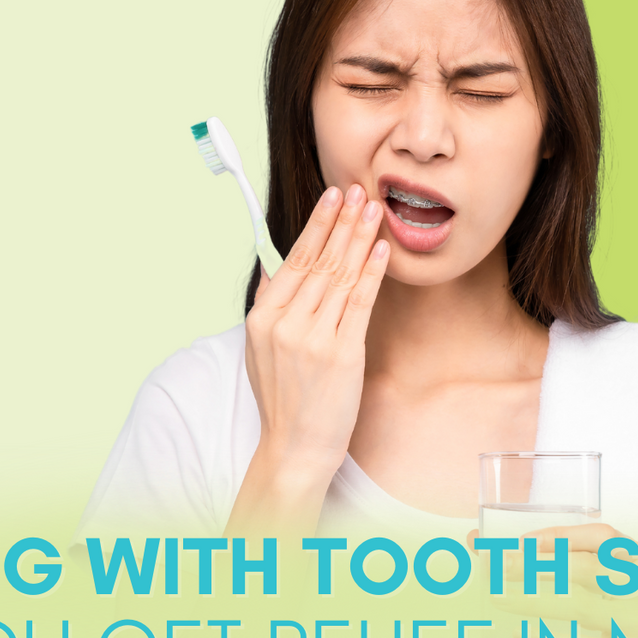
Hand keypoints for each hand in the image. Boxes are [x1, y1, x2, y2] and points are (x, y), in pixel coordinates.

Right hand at [240, 183, 388, 499]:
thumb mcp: (258, 351)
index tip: (332, 198)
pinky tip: (380, 249)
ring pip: (340, 277)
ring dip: (359, 238)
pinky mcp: (341, 354)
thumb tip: (271, 270)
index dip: (316, 226)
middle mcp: (285, 324)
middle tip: (358, 190)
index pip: (293, 260)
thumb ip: (266, 307)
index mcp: (262, 318)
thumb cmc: (282, 400)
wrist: (294, 447)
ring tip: (374, 210)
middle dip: (341, 222)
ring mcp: (312, 338)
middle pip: (318, 261)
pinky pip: (359, 303)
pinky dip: (371, 273)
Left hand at [483, 522, 637, 637]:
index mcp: (636, 564)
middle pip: (589, 568)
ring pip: (583, 607)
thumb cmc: (611, 622)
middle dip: (540, 565)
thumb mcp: (595, 588)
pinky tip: (524, 637)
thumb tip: (477, 542)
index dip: (562, 536)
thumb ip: (551, 563)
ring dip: (536, 601)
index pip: (602, 537)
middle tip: (501, 567)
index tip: (523, 542)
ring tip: (500, 598)